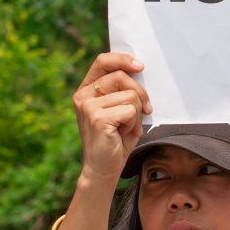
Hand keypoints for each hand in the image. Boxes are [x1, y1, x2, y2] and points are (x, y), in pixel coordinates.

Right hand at [73, 53, 150, 182]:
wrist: (103, 170)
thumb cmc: (115, 140)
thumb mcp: (119, 109)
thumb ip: (123, 90)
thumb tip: (140, 70)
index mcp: (86, 90)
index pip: (103, 61)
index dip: (123, 59)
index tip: (140, 66)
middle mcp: (83, 95)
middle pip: (121, 77)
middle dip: (140, 94)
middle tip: (145, 110)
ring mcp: (88, 106)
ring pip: (130, 95)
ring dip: (136, 114)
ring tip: (127, 128)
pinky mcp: (97, 118)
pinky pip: (130, 110)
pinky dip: (134, 124)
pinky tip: (123, 134)